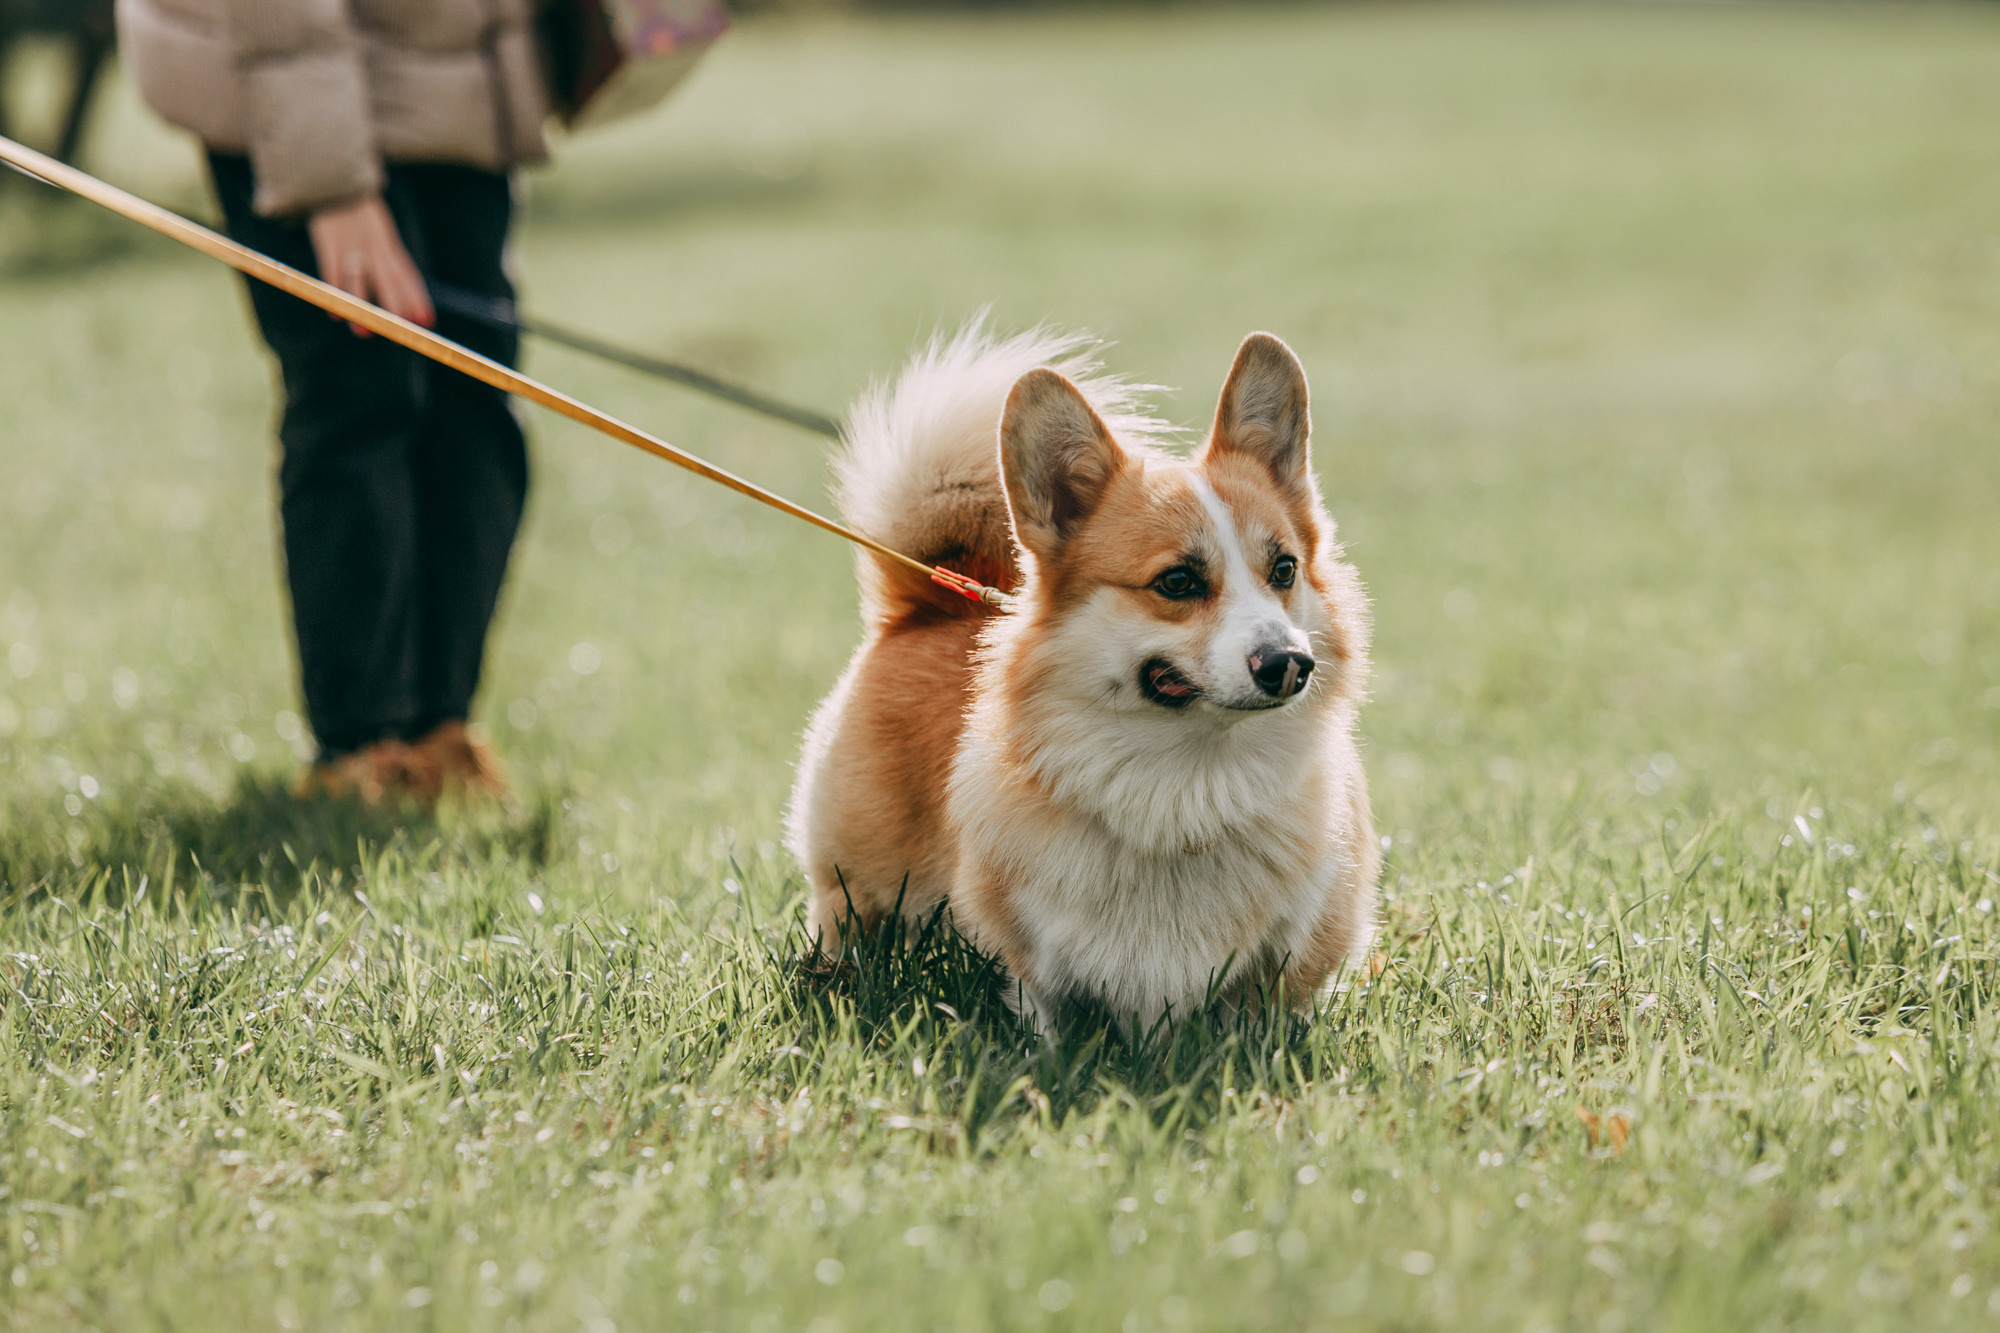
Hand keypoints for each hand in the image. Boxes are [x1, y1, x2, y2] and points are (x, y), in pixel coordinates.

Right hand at [307, 195, 433, 336]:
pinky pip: (330, 269)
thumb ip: (389, 258)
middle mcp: (373, 245)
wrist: (333, 176)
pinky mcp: (327, 240)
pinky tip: (337, 313)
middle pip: (388, 279)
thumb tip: (401, 292)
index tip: (427, 322)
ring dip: (362, 307)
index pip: (406, 274)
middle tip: (404, 335)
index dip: (416, 298)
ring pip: (358, 278)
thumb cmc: (359, 213)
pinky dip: (334, 291)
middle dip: (397, 307)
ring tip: (365, 333)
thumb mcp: (380, 232)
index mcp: (388, 243)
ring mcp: (350, 243)